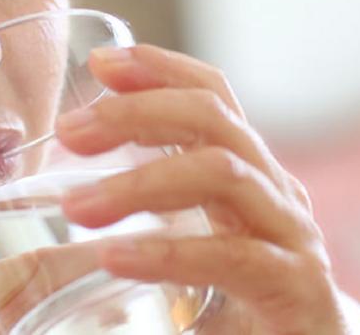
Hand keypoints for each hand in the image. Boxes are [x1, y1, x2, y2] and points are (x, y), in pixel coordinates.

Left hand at [54, 44, 352, 334]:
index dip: (160, 69)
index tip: (100, 63)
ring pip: (222, 173)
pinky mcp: (297, 288)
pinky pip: (235, 255)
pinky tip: (117, 256)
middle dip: (137, 112)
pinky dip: (169, 252)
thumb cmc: (240, 297)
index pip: (211, 96)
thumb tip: (62, 202)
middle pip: (213, 118)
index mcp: (246, 171)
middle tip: (71, 132)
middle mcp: (273, 191)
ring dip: (140, 183)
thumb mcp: (192, 238)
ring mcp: (291, 236)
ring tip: (76, 208)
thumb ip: (146, 212)